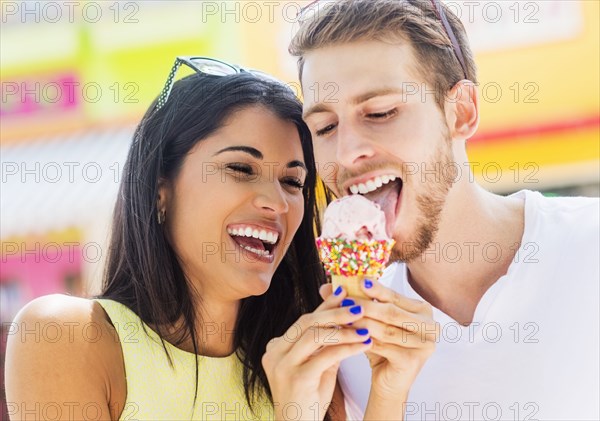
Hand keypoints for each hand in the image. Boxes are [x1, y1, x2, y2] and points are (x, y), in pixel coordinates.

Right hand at [262, 287, 372, 420]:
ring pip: (314, 335)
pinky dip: (347, 348)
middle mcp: (274, 352)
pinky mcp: (295, 378)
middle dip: (335, 312)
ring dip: (343, 329)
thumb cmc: (309, 399)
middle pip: (307, 322)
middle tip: (359, 306)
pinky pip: (325, 356)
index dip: (326, 306)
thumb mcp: (318, 365)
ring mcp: (282, 365)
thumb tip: (346, 318)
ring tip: (365, 325)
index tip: (345, 293)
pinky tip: (363, 344)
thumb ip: (326, 344)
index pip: (304, 320)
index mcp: (277, 347)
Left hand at [321, 281, 437, 411]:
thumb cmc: (381, 347)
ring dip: (362, 322)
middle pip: (391, 312)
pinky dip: (365, 340)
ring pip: (386, 329)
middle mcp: (430, 326)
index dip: (375, 288)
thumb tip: (326, 286)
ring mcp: (425, 344)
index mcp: (423, 310)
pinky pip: (384, 346)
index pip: (395, 296)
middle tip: (344, 301)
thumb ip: (354, 301)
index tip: (357, 280)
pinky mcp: (413, 360)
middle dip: (365, 305)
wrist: (388, 381)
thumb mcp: (370, 320)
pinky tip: (349, 337)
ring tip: (342, 318)